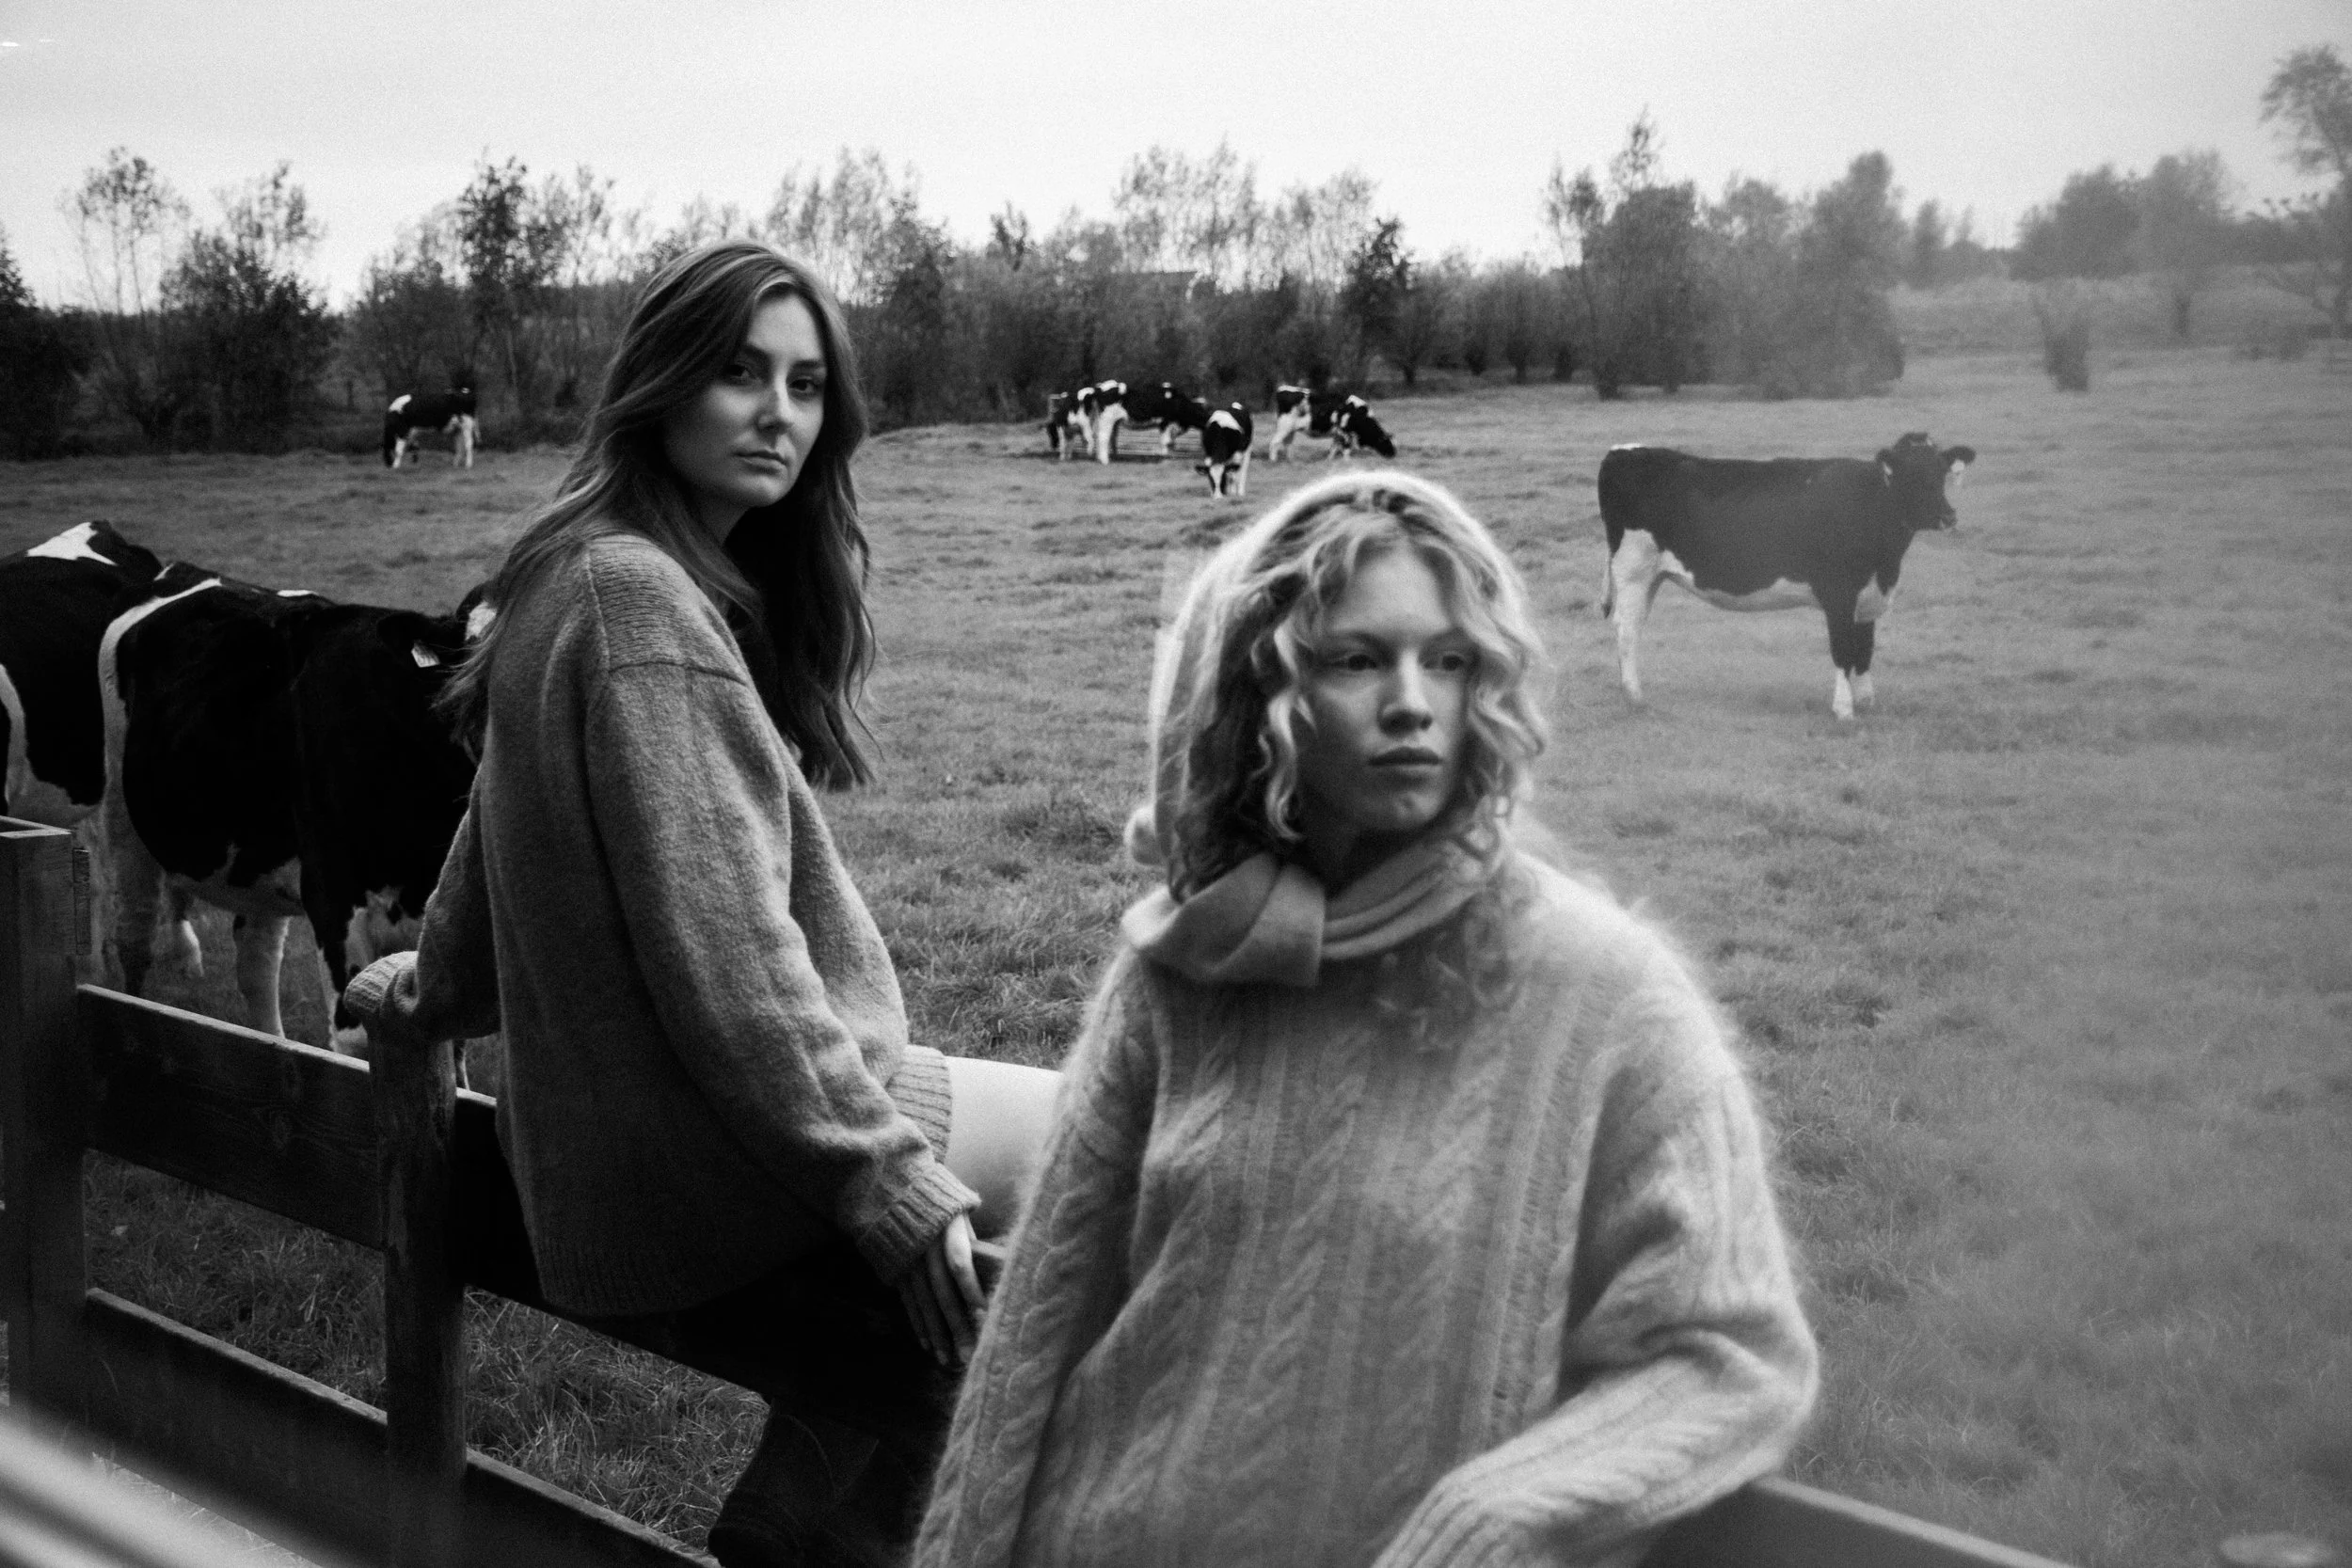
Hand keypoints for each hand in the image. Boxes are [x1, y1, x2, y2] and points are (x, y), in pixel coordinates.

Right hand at [897, 1212, 984, 1366]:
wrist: (890, 1188)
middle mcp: (925, 1248)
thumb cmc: (937, 1202)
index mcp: (945, 1229)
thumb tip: (993, 1263)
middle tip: (968, 1353)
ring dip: (935, 1333)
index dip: (970, 1287)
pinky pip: (907, 1301)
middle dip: (956, 1324)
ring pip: (923, 1301)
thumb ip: (970, 1239)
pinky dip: (917, 1323)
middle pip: (941, 1291)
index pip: (959, 1261)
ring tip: (946, 1358)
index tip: (984, 1314)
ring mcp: (908, 1260)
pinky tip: (926, 1344)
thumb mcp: (957, 1210)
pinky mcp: (895, 1269)